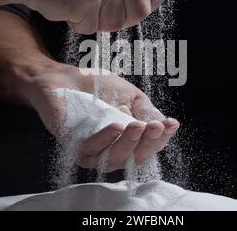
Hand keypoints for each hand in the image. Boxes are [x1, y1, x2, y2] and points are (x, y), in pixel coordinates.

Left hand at [19, 64, 179, 171]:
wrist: (65, 77)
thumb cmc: (98, 87)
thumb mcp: (130, 96)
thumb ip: (145, 111)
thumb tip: (164, 125)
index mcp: (129, 141)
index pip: (149, 147)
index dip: (161, 138)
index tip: (171, 124)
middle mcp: (113, 151)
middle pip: (135, 158)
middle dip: (148, 143)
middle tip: (155, 127)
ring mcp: (93, 152)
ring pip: (114, 159)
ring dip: (129, 143)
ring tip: (138, 126)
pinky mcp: (74, 147)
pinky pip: (91, 150)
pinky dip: (105, 139)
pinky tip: (116, 126)